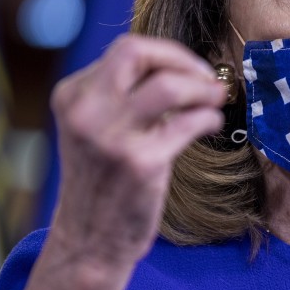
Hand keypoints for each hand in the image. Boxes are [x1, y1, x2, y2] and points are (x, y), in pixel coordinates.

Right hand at [47, 35, 224, 270]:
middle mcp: (85, 111)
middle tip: (207, 77)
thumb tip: (179, 67)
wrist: (90, 239)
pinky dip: (208, 118)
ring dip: (202, 88)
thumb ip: (123, 95)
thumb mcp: (97, 128)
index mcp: (72, 95)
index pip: (126, 50)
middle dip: (183, 59)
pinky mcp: (139, 163)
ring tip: (217, 98)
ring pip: (167, 85)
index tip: (191, 69)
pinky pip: (187, 123)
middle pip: (137, 52)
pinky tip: (212, 124)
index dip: (168, 54)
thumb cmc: (102, 181)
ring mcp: (111, 137)